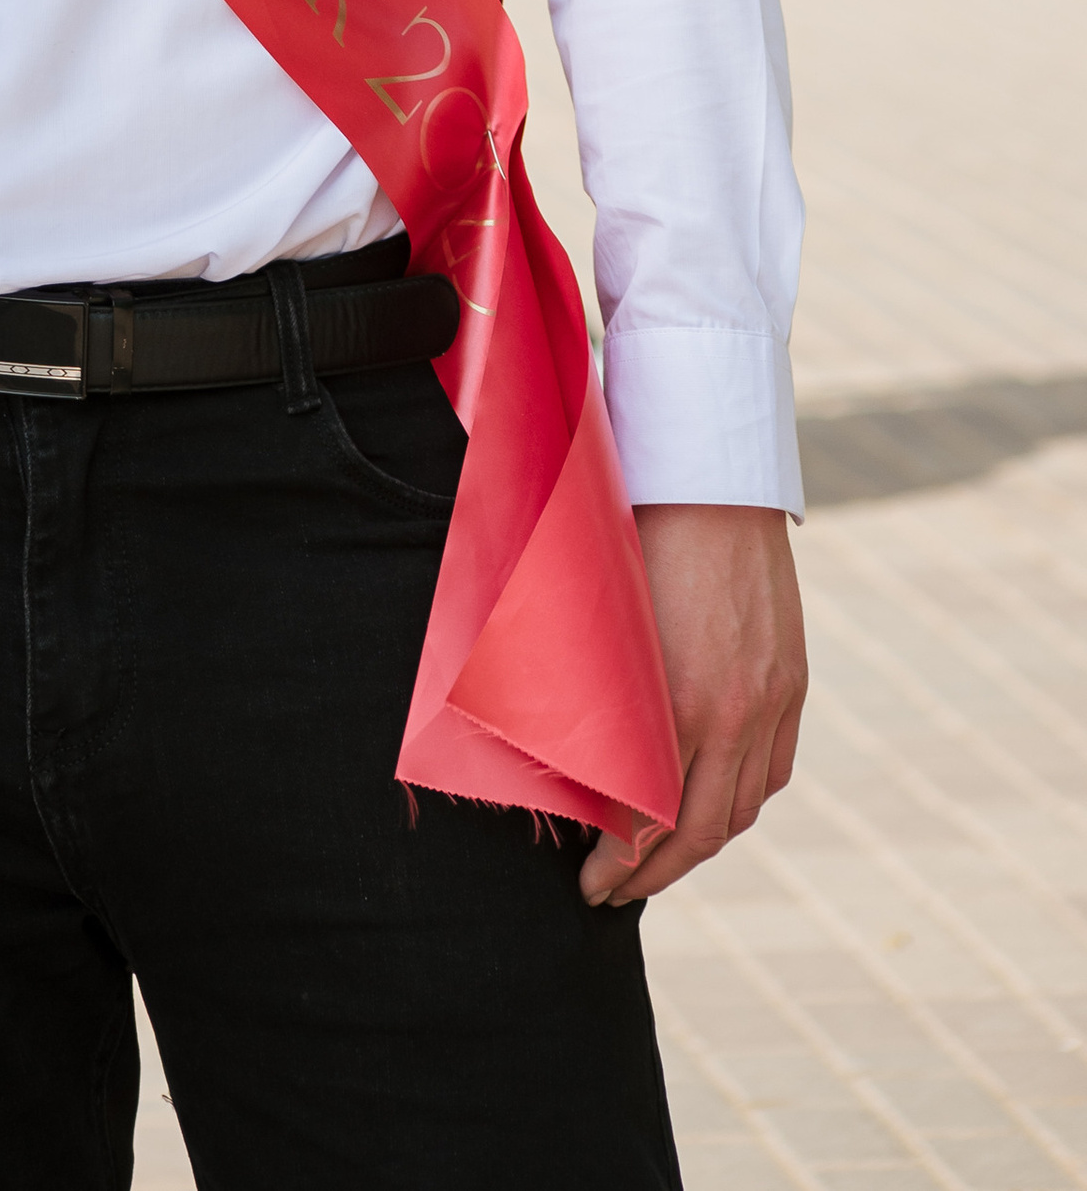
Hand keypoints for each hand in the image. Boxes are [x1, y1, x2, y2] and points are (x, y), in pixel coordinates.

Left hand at [580, 503, 806, 903]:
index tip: (593, 884)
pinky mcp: (792, 681)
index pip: (653, 819)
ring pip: (744, 807)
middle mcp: (735, 713)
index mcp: (680, 702)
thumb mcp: (608, 626)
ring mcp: (772, 699)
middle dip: (656, 873)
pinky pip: (774, 769)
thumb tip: (582, 763)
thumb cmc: (633, 540)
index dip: (622, 862)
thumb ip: (606, 701)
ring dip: (702, 845)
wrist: (711, 481)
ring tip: (662, 861)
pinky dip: (743, 800)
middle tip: (615, 893)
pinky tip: (714, 810)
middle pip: (702, 830)